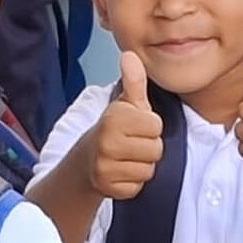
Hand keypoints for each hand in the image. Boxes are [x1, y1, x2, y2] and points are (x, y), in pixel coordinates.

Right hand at [84, 51, 162, 199]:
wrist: (86, 160)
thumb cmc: (114, 130)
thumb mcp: (125, 104)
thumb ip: (134, 81)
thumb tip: (130, 55)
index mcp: (114, 119)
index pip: (156, 126)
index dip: (150, 126)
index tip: (136, 127)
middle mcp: (107, 143)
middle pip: (156, 149)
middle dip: (148, 147)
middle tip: (132, 144)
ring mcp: (106, 167)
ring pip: (148, 170)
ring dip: (142, 166)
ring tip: (128, 158)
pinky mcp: (109, 188)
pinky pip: (138, 187)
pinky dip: (133, 182)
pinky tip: (123, 172)